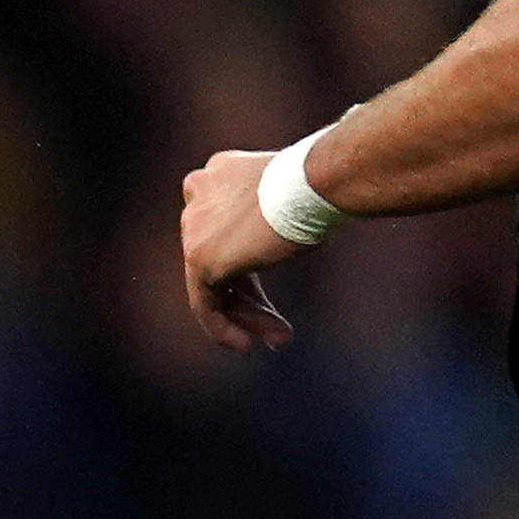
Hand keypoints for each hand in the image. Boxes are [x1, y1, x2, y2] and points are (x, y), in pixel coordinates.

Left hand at [177, 147, 306, 352]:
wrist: (315, 182)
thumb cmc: (324, 184)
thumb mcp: (296, 194)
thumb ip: (278, 211)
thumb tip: (298, 226)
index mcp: (219, 174)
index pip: (228, 225)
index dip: (251, 259)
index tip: (273, 275)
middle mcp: (199, 196)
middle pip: (223, 256)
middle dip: (251, 295)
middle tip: (279, 323)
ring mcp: (194, 227)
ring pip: (215, 283)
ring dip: (247, 315)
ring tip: (279, 340)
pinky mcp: (199, 257)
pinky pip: (204, 302)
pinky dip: (221, 326)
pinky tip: (244, 344)